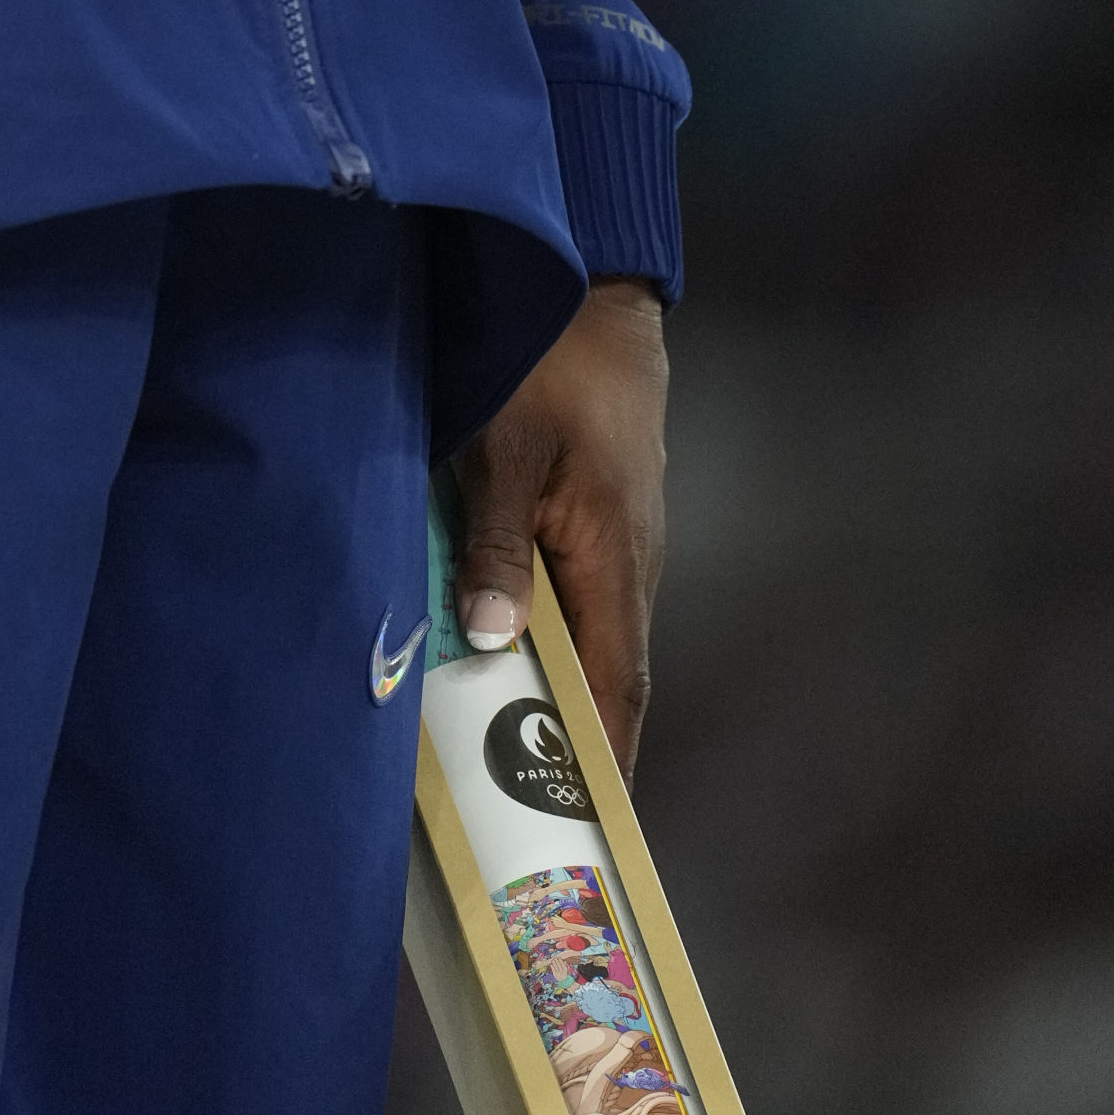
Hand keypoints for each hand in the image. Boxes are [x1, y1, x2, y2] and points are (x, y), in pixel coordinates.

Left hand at [451, 278, 668, 777]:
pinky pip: (564, 589)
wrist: (592, 294)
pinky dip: (533, 627)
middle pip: (599, 669)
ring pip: (578, 628)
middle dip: (563, 734)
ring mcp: (610, 536)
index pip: (616, 685)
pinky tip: (488, 641)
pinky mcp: (587, 508)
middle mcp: (625, 562)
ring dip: (543, 680)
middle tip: (516, 798)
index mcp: (617, 561)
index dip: (601, 755)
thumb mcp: (509, 450)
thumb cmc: (551, 366)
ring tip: (491, 741)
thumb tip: (492, 642)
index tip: (581, 821)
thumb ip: (499, 545)